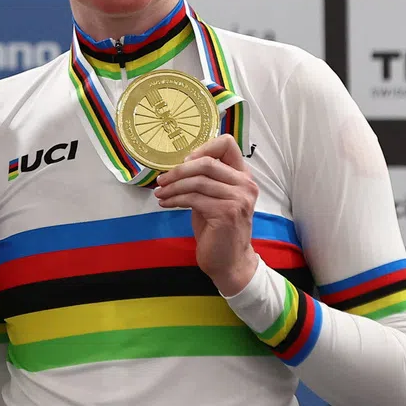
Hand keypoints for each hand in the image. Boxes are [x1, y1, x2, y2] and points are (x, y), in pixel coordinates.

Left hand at [153, 134, 259, 296]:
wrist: (229, 261)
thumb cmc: (218, 229)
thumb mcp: (214, 198)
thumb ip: (206, 179)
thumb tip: (178, 165)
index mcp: (243, 176)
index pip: (227, 144)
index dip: (202, 147)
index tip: (184, 160)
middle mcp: (245, 185)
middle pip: (206, 162)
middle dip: (178, 171)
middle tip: (161, 180)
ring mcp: (238, 199)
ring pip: (196, 181)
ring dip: (172, 187)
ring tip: (160, 194)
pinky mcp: (226, 213)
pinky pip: (193, 198)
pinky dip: (174, 199)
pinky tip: (166, 204)